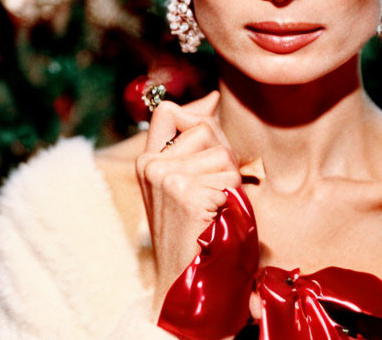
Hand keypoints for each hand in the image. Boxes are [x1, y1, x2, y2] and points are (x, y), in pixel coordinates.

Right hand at [135, 90, 241, 317]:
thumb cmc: (195, 236)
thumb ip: (197, 141)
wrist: (185, 285)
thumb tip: (213, 97)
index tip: (211, 134)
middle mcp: (150, 165)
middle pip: (207, 129)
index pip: (168, 111)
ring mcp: (163, 176)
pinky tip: (216, 219)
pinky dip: (233, 200)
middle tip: (214, 194)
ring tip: (214, 210)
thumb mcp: (190, 182)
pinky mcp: (183, 191)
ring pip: (222, 155)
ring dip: (230, 182)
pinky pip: (229, 178)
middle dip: (223, 158)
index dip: (197, 115)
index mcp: (148, 161)